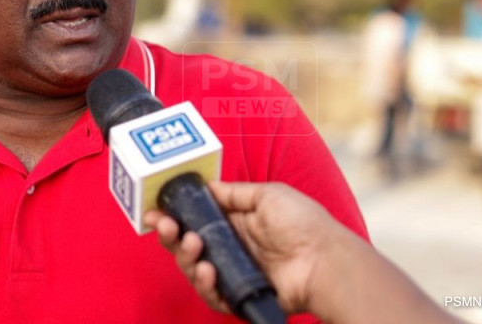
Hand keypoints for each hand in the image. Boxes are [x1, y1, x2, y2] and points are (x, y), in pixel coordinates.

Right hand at [144, 181, 342, 314]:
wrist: (325, 261)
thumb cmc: (303, 224)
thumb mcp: (268, 195)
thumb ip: (234, 193)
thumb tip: (207, 186)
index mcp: (236, 222)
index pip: (195, 219)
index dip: (174, 215)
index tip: (156, 210)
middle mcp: (231, 247)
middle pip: (187, 244)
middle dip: (171, 235)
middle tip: (165, 226)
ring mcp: (234, 272)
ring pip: (193, 269)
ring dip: (185, 257)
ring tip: (193, 246)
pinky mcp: (239, 296)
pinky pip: (211, 294)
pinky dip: (204, 284)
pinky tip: (207, 271)